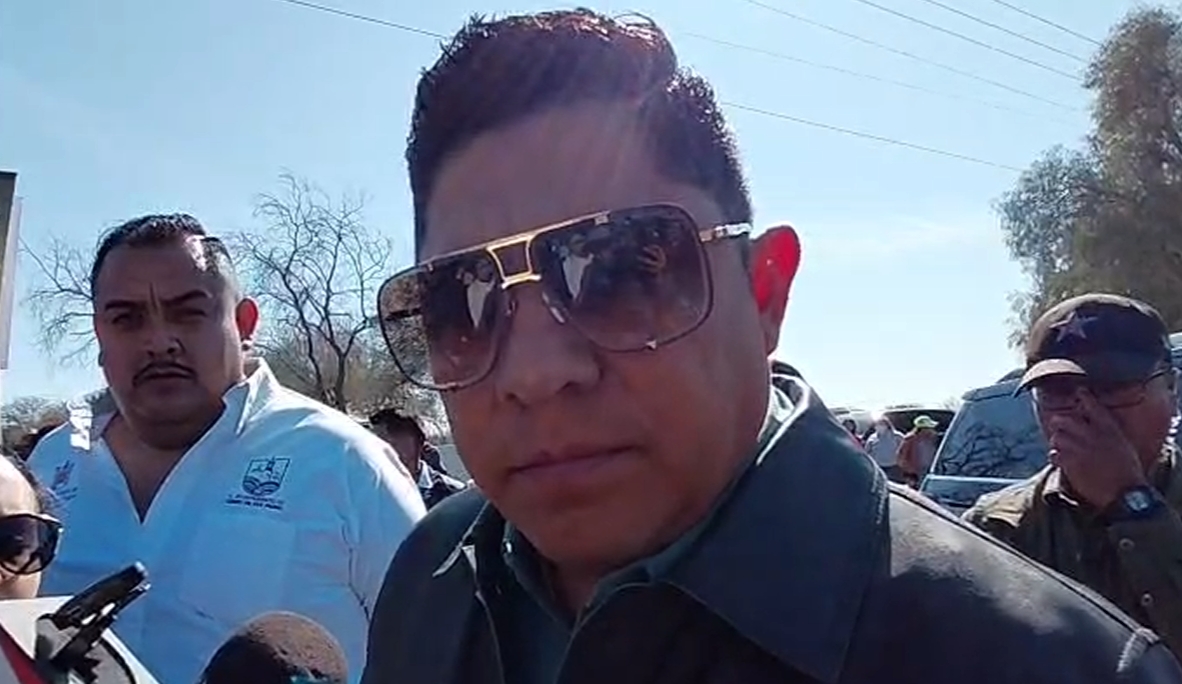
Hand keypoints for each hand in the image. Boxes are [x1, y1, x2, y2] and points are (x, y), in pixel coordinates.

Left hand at [1046, 391, 1146, 508]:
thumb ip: (1109, 433)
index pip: (1093, 405)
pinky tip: (1060, 460)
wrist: (1125, 494)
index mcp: (1109, 429)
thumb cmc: (1129, 472)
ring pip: (1056, 437)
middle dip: (1058, 422)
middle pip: (1064, 419)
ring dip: (1057, 442)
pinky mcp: (1070, 463)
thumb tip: (1098, 427)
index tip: (1079, 392)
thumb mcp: (1124, 445)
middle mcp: (1092, 435)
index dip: (1084, 396)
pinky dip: (1055, 457)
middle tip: (1058, 426)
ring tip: (1061, 447)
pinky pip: (1054, 454)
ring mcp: (1079, 448)